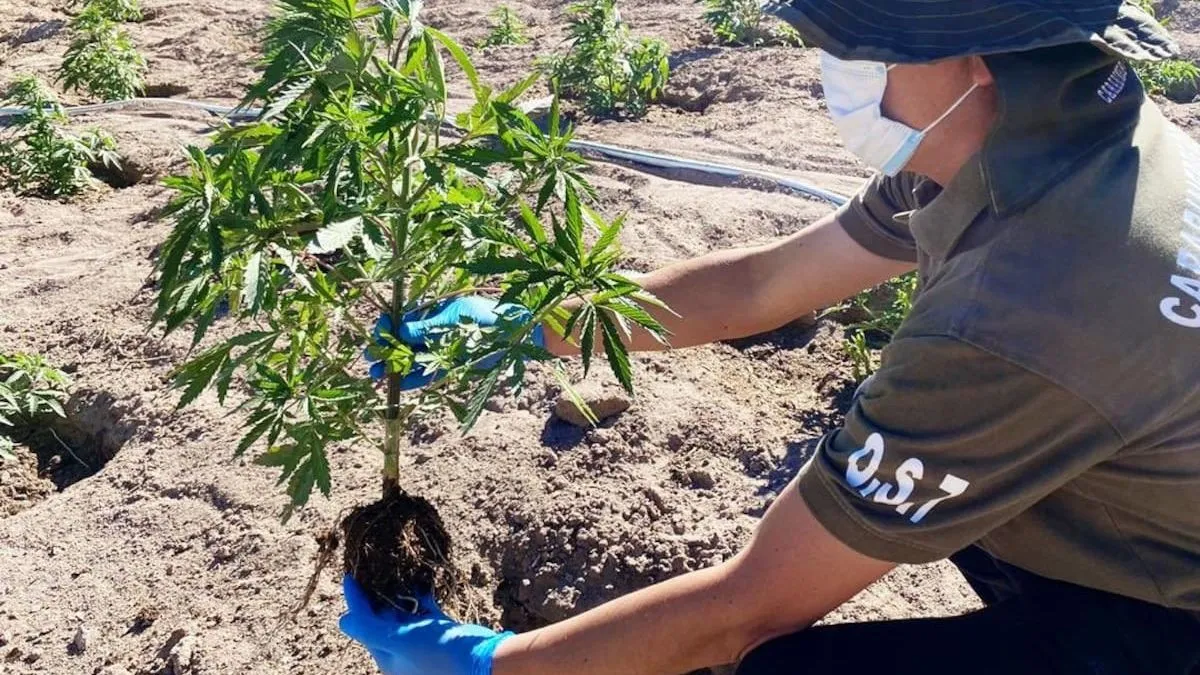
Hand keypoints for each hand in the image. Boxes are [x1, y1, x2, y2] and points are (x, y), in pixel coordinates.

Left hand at [340, 575, 512, 674]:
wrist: (482, 662)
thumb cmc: (438, 652)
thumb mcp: (400, 639)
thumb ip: (370, 630)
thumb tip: (342, 621)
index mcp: (388, 657)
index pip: (363, 626)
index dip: (355, 601)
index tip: (349, 575)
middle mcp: (402, 651)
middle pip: (381, 619)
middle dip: (375, 595)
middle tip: (371, 567)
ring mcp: (422, 642)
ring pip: (403, 614)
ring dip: (398, 593)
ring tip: (394, 569)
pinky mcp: (441, 632)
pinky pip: (424, 612)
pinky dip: (421, 596)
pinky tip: (422, 579)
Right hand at [365, 296, 545, 387]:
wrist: (517, 335)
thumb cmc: (488, 317)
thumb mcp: (457, 317)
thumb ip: (429, 325)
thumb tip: (401, 329)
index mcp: (433, 312)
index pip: (402, 317)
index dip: (388, 324)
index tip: (380, 331)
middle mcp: (433, 330)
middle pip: (402, 340)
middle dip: (385, 347)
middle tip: (371, 357)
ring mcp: (440, 348)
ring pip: (410, 358)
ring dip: (393, 366)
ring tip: (376, 374)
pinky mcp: (449, 366)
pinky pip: (426, 373)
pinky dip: (412, 378)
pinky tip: (397, 384)